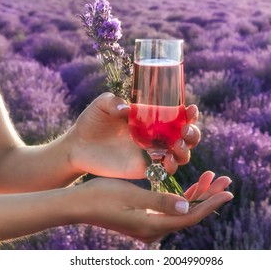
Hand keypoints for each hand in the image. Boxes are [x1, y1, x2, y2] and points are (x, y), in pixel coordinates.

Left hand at [67, 92, 200, 178]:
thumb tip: (127, 108)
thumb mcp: (101, 105)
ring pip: (180, 154)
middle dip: (193, 134)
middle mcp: (156, 135)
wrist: (77, 146)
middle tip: (185, 131)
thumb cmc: (91, 121)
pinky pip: (164, 169)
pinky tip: (167, 161)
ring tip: (178, 146)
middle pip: (185, 137)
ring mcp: (151, 152)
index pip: (177, 115)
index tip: (191, 110)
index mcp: (150, 118)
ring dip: (185, 151)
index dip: (189, 114)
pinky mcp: (143, 167)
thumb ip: (113, 102)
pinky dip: (171, 166)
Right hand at [71, 172, 232, 242]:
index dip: (211, 203)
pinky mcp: (144, 218)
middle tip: (226, 180)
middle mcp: (154, 230)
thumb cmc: (101, 197)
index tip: (229, 191)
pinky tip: (190, 188)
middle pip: (189, 214)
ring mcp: (149, 225)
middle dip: (208, 196)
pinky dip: (181, 198)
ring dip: (196, 195)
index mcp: (152, 226)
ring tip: (211, 178)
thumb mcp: (131, 196)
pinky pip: (170, 209)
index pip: (191, 217)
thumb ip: (161, 202)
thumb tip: (188, 209)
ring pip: (181, 211)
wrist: (78, 205)